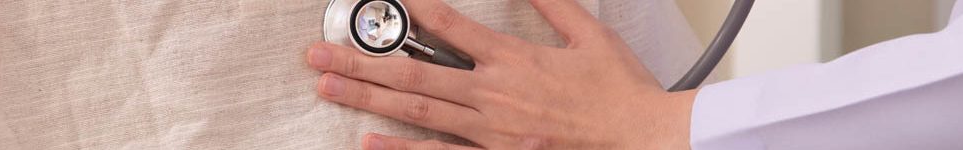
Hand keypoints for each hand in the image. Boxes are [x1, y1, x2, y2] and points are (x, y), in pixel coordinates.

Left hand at [306, 0, 697, 148]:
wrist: (643, 139)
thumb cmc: (619, 93)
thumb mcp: (590, 36)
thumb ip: (553, 5)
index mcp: (514, 59)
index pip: (451, 28)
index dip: (416, 11)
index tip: (391, 1)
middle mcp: (493, 95)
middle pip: (414, 75)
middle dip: (361, 61)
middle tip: (319, 53)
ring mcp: (490, 131)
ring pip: (418, 112)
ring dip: (367, 98)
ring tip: (328, 86)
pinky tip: (368, 144)